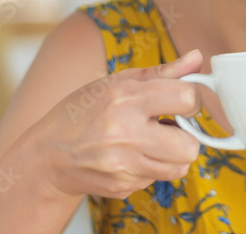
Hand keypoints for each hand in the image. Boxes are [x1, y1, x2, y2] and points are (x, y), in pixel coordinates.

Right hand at [29, 49, 204, 199]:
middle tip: (172, 127)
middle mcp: (124, 134)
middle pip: (189, 146)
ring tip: (155, 141)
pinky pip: (156, 179)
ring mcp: (123, 165)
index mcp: (125, 100)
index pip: (186, 98)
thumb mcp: (117, 82)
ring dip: (174, 154)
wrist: (48, 155)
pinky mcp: (122, 187)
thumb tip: (197, 57)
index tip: (182, 101)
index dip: (192, 99)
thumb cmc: (83, 112)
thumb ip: (162, 72)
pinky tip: (133, 155)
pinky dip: (152, 167)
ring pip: (179, 167)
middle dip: (188, 135)